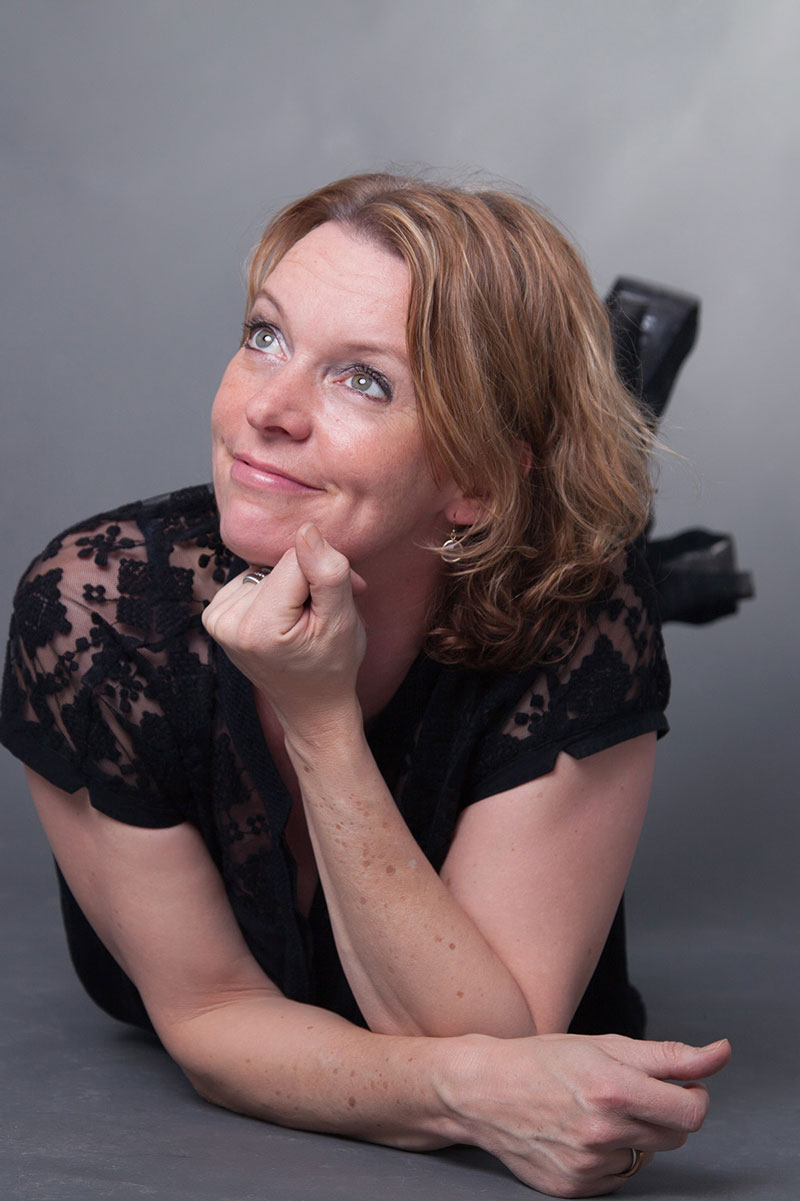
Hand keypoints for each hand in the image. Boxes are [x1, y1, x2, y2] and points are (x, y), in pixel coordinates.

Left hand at [202, 524, 366, 731]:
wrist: (310, 706)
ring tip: (307, 620)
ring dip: (293, 586)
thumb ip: (327, 574)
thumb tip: (307, 530)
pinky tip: (284, 619)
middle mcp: (226, 621)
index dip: (326, 570)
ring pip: (267, 570)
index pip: (294, 559)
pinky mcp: (216, 615)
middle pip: (278, 564)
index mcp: (256, 626)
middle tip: (329, 612)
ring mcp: (217, 619)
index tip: (347, 595)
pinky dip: (274, 593)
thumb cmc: (333, 667)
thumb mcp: (343, 621)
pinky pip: (254, 581)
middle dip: (310, 579)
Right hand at [441, 1033, 730, 1197]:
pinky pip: (618, 1176)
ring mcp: (587, 1165)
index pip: (691, 1112)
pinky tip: (581, 1133)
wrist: (482, 1090)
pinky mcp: (574, 1188)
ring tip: (597, 1110)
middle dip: (663, 1111)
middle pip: (674, 1135)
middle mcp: (602, 1132)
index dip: (694, 1095)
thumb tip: (721, 1053)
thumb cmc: (544, 1060)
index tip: (682, 1085)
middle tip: (628, 1090)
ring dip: (635, 1134)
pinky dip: (610, 1156)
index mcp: (612, 1089)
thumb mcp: (606, 1045)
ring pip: (645, 1155)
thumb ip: (670, 1055)